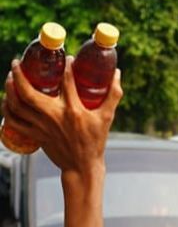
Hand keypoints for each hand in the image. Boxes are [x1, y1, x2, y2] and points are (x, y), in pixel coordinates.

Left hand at [2, 56, 121, 176]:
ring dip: (10, 89)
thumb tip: (117, 73)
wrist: (82, 167)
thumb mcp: (107, 118)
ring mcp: (43, 127)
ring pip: (18, 106)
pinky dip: (7, 110)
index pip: (67, 81)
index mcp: (74, 111)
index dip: (67, 66)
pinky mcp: (36, 135)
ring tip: (10, 77)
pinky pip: (14, 122)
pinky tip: (7, 100)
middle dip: (19, 74)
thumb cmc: (95, 142)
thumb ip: (113, 94)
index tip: (67, 58)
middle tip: (17, 63)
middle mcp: (54, 117)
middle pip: (28, 92)